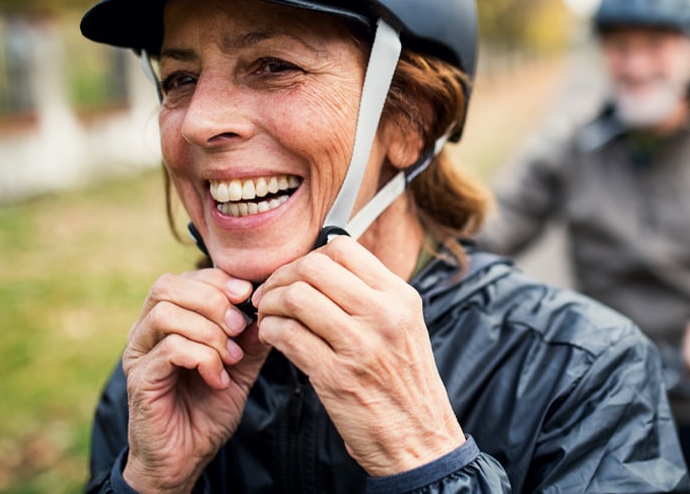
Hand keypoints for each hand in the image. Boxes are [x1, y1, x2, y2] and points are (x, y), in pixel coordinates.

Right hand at [122, 268, 271, 492]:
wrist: (186, 458)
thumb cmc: (207, 410)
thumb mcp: (240, 368)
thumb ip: (251, 339)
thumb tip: (272, 307)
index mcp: (167, 322)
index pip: (185, 278)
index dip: (218, 280)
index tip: (248, 297)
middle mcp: (146, 332)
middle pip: (168, 286)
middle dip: (213, 301)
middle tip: (240, 329)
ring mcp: (139, 354)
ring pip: (167, 313)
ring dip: (209, 332)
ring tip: (231, 358)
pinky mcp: (140, 379)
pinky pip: (170, 349)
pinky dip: (203, 358)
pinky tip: (218, 379)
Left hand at [253, 236, 464, 475]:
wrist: (420, 441)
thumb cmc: (405, 385)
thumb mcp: (403, 328)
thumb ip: (370, 296)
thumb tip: (322, 270)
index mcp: (400, 297)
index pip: (343, 248)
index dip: (308, 257)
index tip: (296, 276)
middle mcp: (383, 315)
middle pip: (314, 267)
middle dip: (281, 277)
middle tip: (271, 295)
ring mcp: (360, 344)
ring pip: (296, 297)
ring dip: (270, 304)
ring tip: (268, 317)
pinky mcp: (336, 376)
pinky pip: (287, 335)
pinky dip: (269, 331)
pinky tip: (272, 338)